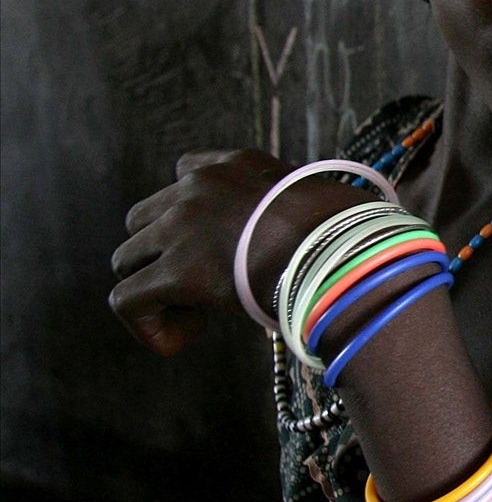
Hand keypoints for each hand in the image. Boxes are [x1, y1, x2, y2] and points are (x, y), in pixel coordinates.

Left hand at [109, 150, 368, 355]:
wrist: (349, 254)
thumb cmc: (355, 236)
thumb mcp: (324, 203)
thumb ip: (301, 208)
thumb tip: (334, 234)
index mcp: (239, 165)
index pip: (184, 170)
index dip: (190, 214)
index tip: (222, 244)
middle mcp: (201, 187)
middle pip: (142, 219)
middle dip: (164, 252)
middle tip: (210, 284)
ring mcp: (182, 227)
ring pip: (127, 259)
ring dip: (155, 288)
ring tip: (201, 313)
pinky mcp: (177, 272)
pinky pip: (126, 302)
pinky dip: (150, 326)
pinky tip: (189, 336)